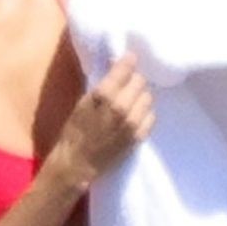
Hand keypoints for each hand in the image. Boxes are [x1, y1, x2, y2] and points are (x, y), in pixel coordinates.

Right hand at [50, 54, 154, 189]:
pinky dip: (144, 113)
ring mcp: (132, 123)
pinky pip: (151, 116)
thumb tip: (117, 65)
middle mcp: (122, 106)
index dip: (128, 62)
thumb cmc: (75, 131)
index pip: (127, 67)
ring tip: (130, 102)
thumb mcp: (83, 102)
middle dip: (133, 81)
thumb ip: (103, 84)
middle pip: (140, 81)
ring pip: (147, 97)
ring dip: (139, 97)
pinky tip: (134, 116)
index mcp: (104, 95)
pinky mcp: (139, 136)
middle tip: (126, 87)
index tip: (128, 61)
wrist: (78, 164)